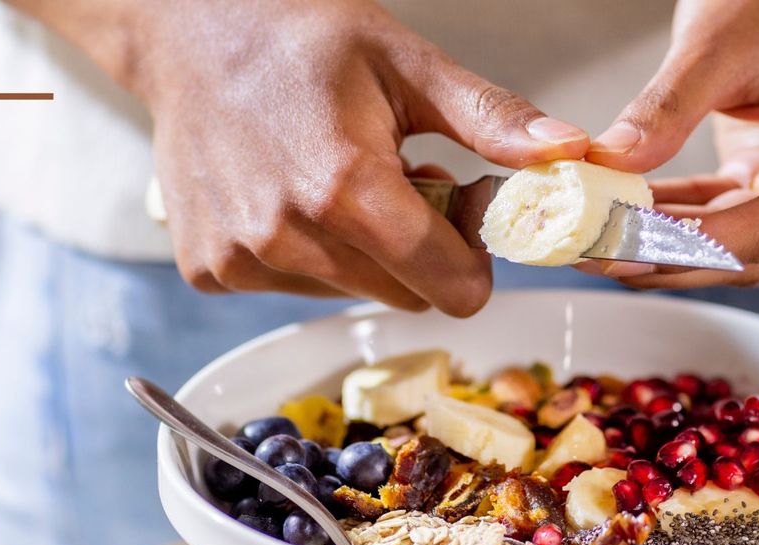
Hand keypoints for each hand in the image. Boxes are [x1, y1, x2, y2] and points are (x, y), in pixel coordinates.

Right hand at [13, 0, 588, 314]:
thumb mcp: (407, 64)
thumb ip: (492, 120)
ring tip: (340, 182)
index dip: (472, 260)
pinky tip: (291, 196)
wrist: (189, 33)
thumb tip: (569, 153)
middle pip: (405, 296)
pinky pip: (293, 288)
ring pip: (350, 294)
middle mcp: (287, 236)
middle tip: (402, 184)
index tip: (461, 215)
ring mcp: (243, 259)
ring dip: (362, 254)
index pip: (450, 287)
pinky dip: (307, 255)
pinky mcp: (211, 270)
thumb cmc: (300, 39)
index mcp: (346, 189)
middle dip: (420, 253)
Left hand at [582, 0, 758, 288]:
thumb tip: (610, 165)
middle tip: (593, 252)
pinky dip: (679, 224)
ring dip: (668, 247)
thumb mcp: (717, 43)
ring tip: (596, 239)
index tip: (621, 246)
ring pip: (742, 250)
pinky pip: (733, 223)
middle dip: (670, 256)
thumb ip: (664, 109)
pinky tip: (624, 218)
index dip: (689, 246)